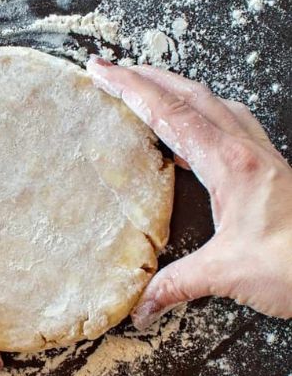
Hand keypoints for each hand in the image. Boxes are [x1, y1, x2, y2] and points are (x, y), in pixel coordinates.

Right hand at [88, 59, 291, 323]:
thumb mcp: (228, 274)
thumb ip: (178, 284)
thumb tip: (142, 305)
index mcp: (230, 163)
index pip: (169, 113)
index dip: (130, 89)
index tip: (101, 71)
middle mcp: (247, 149)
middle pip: (191, 94)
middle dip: (150, 77)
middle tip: (115, 71)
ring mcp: (263, 155)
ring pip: (215, 103)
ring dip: (180, 90)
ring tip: (153, 91)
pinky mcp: (273, 168)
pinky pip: (235, 123)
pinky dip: (207, 114)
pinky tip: (198, 134)